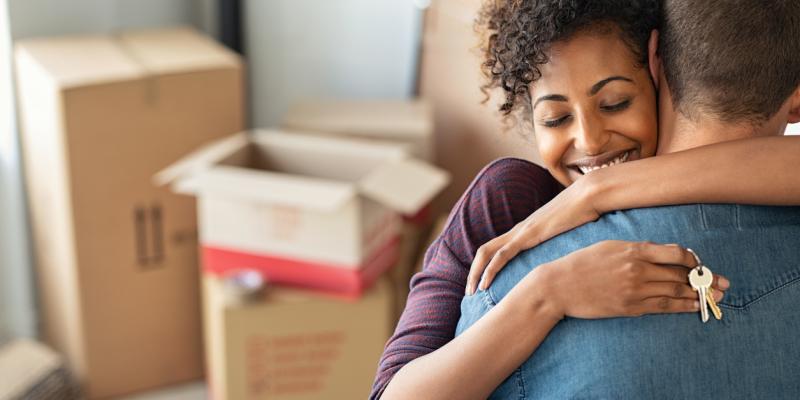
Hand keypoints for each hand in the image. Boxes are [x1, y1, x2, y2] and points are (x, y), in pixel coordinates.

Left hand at [467, 179, 600, 294]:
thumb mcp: (570, 234)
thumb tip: (572, 260)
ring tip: (471, 292)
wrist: (589, 195)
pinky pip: (502, 254)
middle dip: (473, 272)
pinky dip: (490, 269)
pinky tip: (485, 284)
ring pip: (487, 252)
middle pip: (484, 251)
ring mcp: (522, 231)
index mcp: (526, 231)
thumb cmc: (585, 213)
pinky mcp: (528, 235)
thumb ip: (564, 245)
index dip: (485, 266)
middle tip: (469, 292)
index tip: (482, 285)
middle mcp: (518, 230)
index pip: (496, 249)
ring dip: (476, 273)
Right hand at [531, 241, 729, 319]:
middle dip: (705, 279)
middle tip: (724, 283)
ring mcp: (635, 290)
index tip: (701, 263)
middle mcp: (638, 269)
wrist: (559, 286)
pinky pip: (663, 307)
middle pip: (681, 274)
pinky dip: (682, 307)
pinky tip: (695, 307)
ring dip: (700, 295)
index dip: (694, 259)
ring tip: (716, 296)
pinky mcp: (630, 307)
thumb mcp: (609, 246)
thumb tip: (660, 253)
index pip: (676, 253)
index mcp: (633, 250)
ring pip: (676, 292)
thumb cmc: (581, 263)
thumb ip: (635, 249)